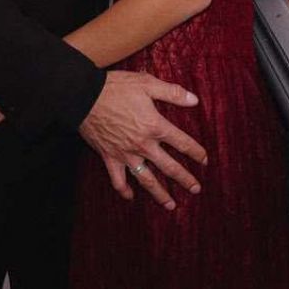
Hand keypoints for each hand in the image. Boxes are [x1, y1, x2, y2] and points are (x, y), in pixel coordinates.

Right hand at [79, 70, 206, 210]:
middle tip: (196, 189)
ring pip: (146, 180)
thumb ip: (172, 92)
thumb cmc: (116, 88)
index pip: (182, 143)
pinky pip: (118, 180)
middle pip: (169, 167)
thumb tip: (194, 100)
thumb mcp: (146, 83)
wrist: (84, 97)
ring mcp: (126, 154)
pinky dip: (124, 190)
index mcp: (154, 126)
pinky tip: (130, 197)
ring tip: (171, 205)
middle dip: (184, 179)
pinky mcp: (109, 158)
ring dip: (160, 194)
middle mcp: (143, 145)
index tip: (205, 160)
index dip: (196, 152)